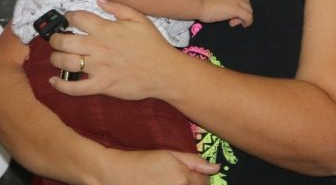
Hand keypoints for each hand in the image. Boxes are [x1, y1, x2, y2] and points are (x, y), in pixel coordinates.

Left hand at [47, 1, 183, 100]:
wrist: (164, 71)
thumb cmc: (152, 43)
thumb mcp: (139, 18)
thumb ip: (117, 7)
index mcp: (106, 29)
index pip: (78, 18)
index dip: (69, 16)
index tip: (68, 18)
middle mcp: (98, 47)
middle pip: (65, 41)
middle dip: (55, 39)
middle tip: (55, 39)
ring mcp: (99, 67)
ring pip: (66, 63)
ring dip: (55, 59)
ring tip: (55, 57)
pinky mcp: (101, 85)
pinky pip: (76, 88)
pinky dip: (61, 85)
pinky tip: (54, 81)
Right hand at [96, 148, 218, 184]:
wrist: (118, 174)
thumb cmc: (144, 160)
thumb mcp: (170, 154)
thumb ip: (194, 161)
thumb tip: (216, 167)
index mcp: (184, 179)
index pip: (205, 182)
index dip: (202, 176)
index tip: (196, 173)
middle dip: (195, 184)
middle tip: (182, 177)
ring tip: (173, 181)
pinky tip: (167, 184)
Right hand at [197, 0, 252, 26]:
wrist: (197, 3)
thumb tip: (235, 9)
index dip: (239, 4)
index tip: (231, 10)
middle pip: (247, 3)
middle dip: (241, 11)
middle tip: (231, 18)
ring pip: (248, 10)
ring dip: (242, 17)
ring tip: (231, 21)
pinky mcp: (237, 8)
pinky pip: (248, 17)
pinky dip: (246, 22)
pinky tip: (237, 24)